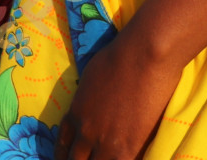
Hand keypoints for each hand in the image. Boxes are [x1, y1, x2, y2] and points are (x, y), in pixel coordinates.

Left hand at [55, 30, 180, 159]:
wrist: (143, 57)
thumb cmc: (119, 56)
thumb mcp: (91, 76)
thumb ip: (88, 97)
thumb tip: (92, 102)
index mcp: (76, 113)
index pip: (63, 143)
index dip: (63, 154)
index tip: (67, 157)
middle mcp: (86, 132)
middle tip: (86, 159)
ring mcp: (106, 143)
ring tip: (106, 159)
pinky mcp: (128, 149)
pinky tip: (124, 159)